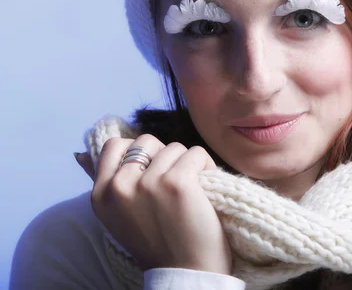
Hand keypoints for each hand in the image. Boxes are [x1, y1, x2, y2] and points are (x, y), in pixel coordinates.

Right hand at [76, 134, 231, 272]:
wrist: (185, 274)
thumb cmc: (156, 245)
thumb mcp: (117, 217)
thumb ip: (107, 184)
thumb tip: (80, 153)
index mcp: (101, 195)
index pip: (114, 146)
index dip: (139, 152)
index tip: (153, 169)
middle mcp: (120, 187)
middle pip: (147, 141)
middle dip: (164, 155)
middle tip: (173, 180)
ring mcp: (148, 183)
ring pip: (174, 148)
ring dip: (187, 164)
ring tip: (191, 190)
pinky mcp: (177, 182)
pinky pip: (196, 154)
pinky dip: (206, 166)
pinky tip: (205, 187)